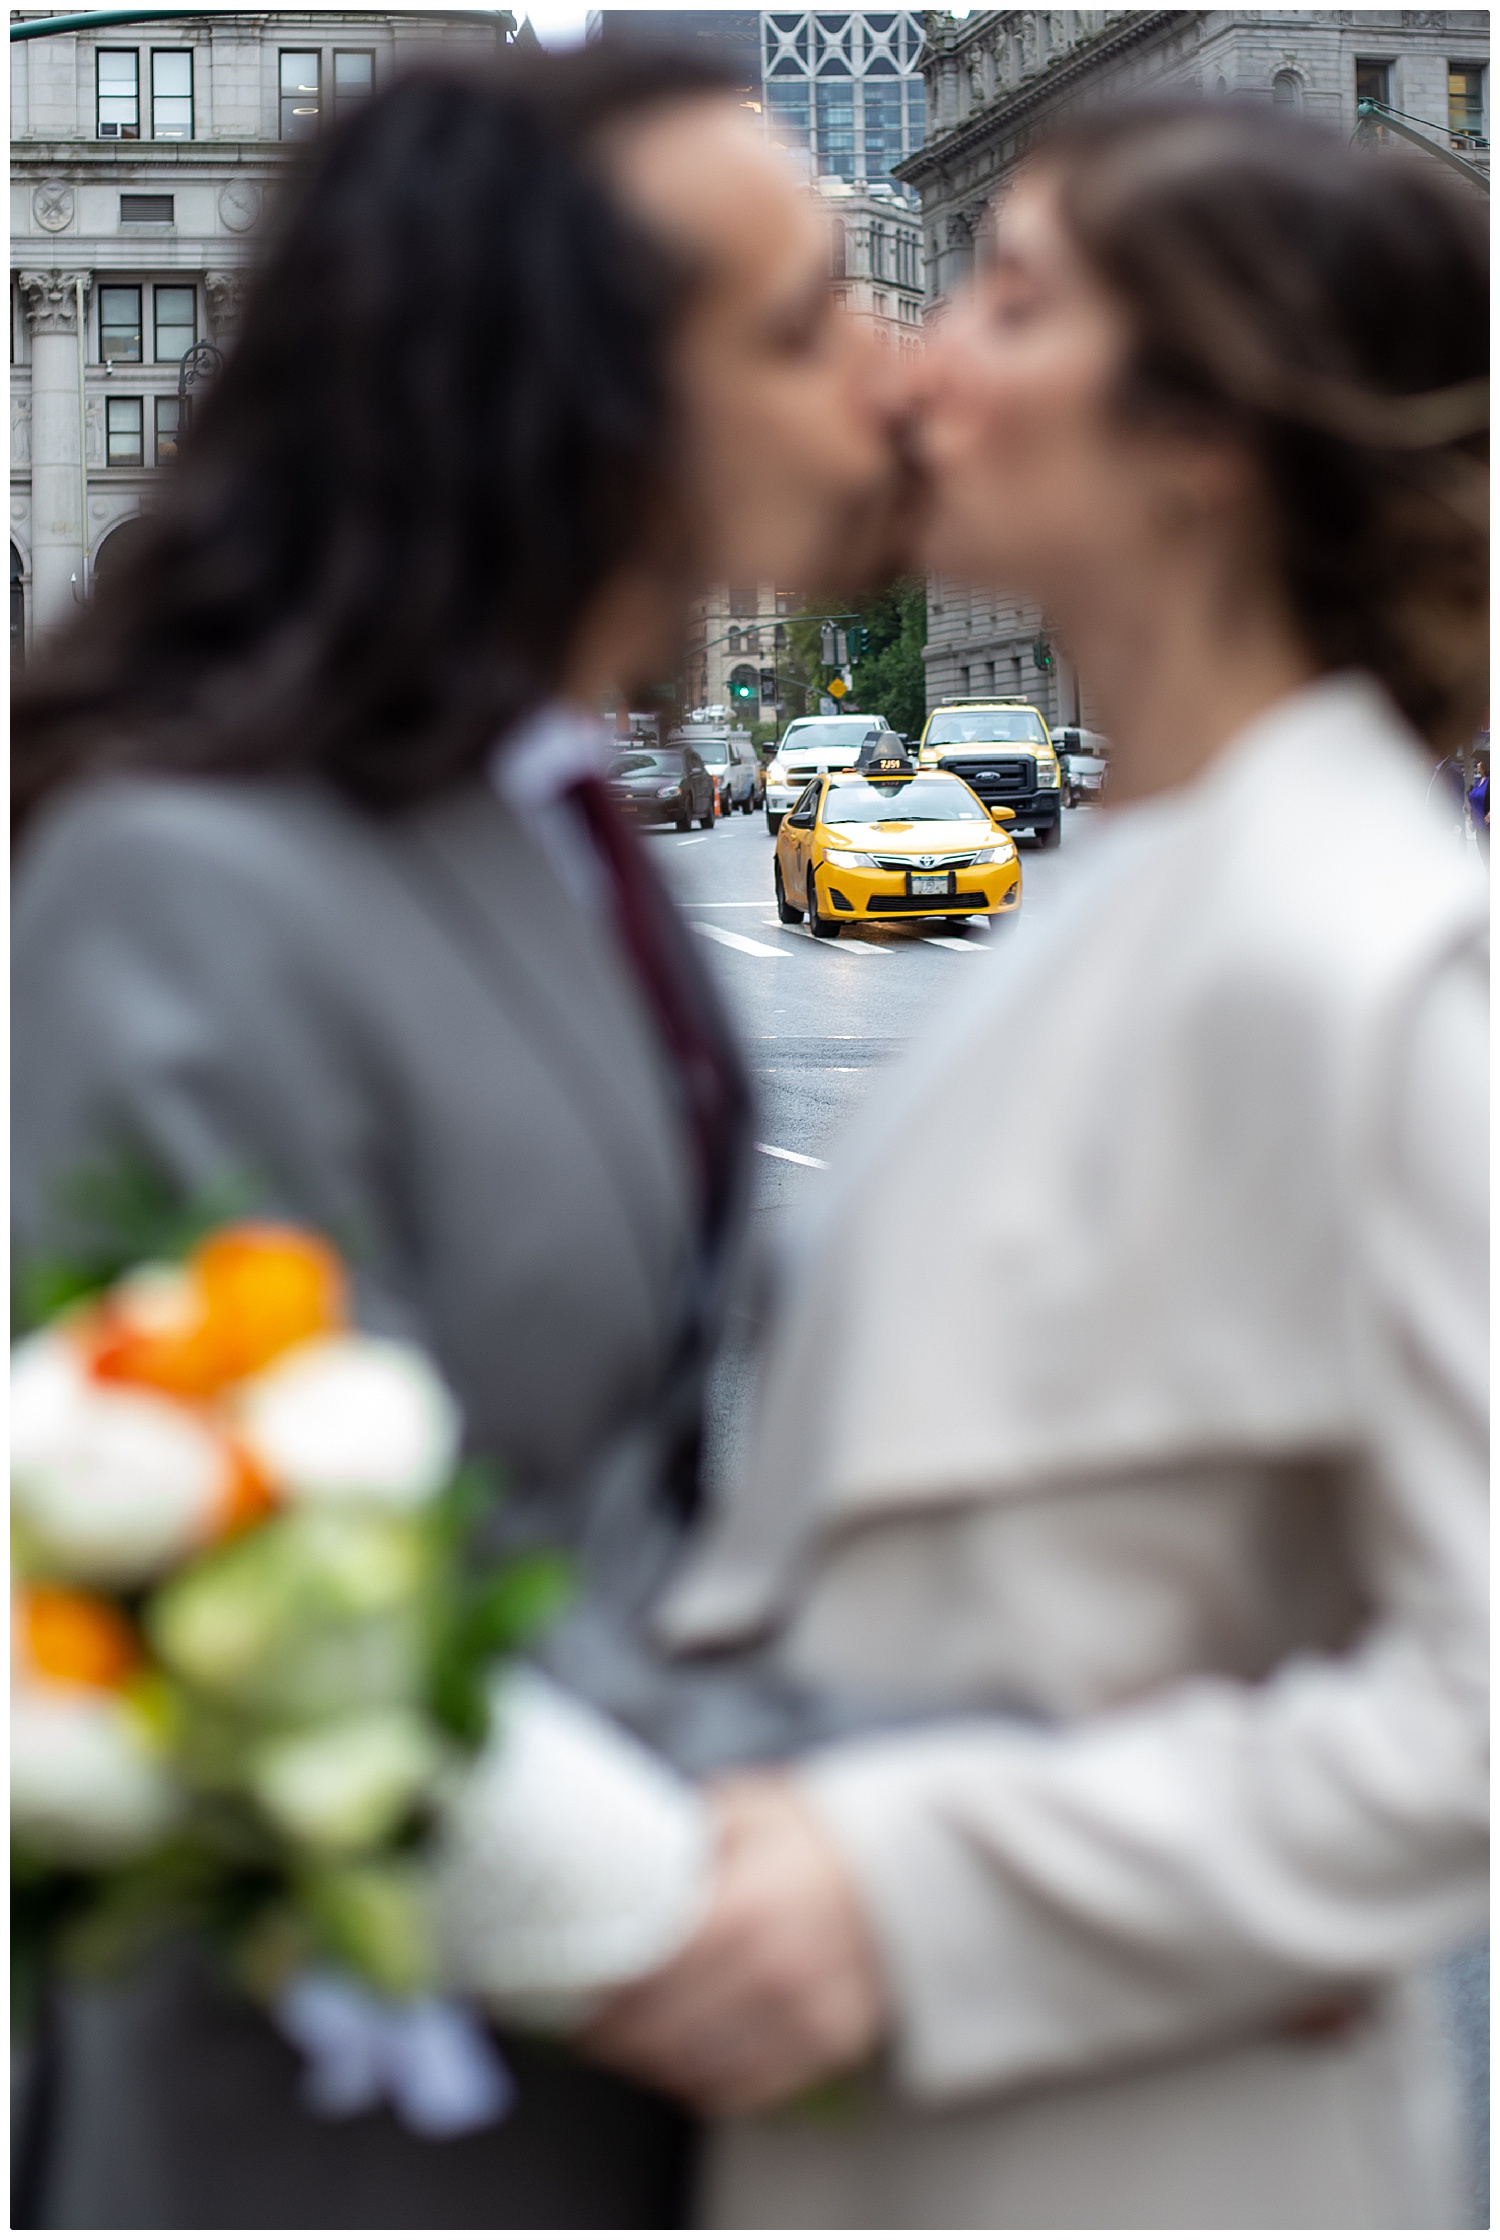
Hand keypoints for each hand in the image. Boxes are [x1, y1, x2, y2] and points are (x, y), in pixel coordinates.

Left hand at [580, 1770, 886, 2115]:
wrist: (920, 1868)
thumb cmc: (823, 1833)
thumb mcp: (752, 1808)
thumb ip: (687, 1835)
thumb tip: (621, 1854)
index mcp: (745, 1908)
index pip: (645, 1972)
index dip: (597, 1987)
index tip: (564, 1982)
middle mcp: (771, 1973)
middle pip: (657, 2030)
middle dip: (608, 2029)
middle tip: (580, 2015)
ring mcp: (802, 2019)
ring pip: (691, 2068)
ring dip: (644, 2060)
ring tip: (618, 2037)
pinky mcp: (824, 2048)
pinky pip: (739, 2090)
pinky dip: (695, 2081)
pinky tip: (673, 2056)